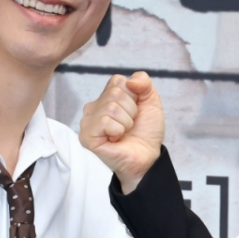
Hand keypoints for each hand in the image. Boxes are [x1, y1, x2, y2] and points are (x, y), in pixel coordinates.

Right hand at [79, 72, 163, 192]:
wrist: (148, 156)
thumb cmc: (146, 132)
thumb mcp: (151, 102)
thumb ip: (144, 83)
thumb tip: (130, 81)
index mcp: (107, 97)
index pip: (118, 81)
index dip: (134, 96)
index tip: (135, 111)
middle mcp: (94, 107)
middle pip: (115, 93)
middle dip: (131, 110)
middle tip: (130, 125)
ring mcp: (88, 121)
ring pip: (111, 107)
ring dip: (126, 122)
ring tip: (124, 133)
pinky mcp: (87, 136)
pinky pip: (105, 121)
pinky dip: (118, 131)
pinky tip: (116, 139)